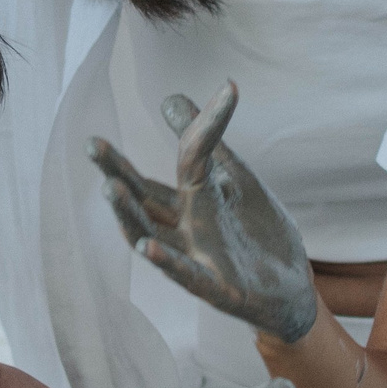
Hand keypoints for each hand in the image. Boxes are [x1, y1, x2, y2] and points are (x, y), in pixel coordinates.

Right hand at [90, 82, 318, 342]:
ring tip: (109, 187)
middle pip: (142, 199)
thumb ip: (206, 141)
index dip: (174, 134)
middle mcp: (183, 229)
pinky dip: (167, 262)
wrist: (294, 289)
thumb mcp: (233, 179)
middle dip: (116, 173)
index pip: (170, 164)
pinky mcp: (217, 289)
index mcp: (188, 203)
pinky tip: (147, 248)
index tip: (167, 101)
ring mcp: (197, 258)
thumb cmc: (257, 234)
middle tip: (92, 145)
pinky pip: (186, 276)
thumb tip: (169, 97)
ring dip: (129, 214)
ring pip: (152, 235)